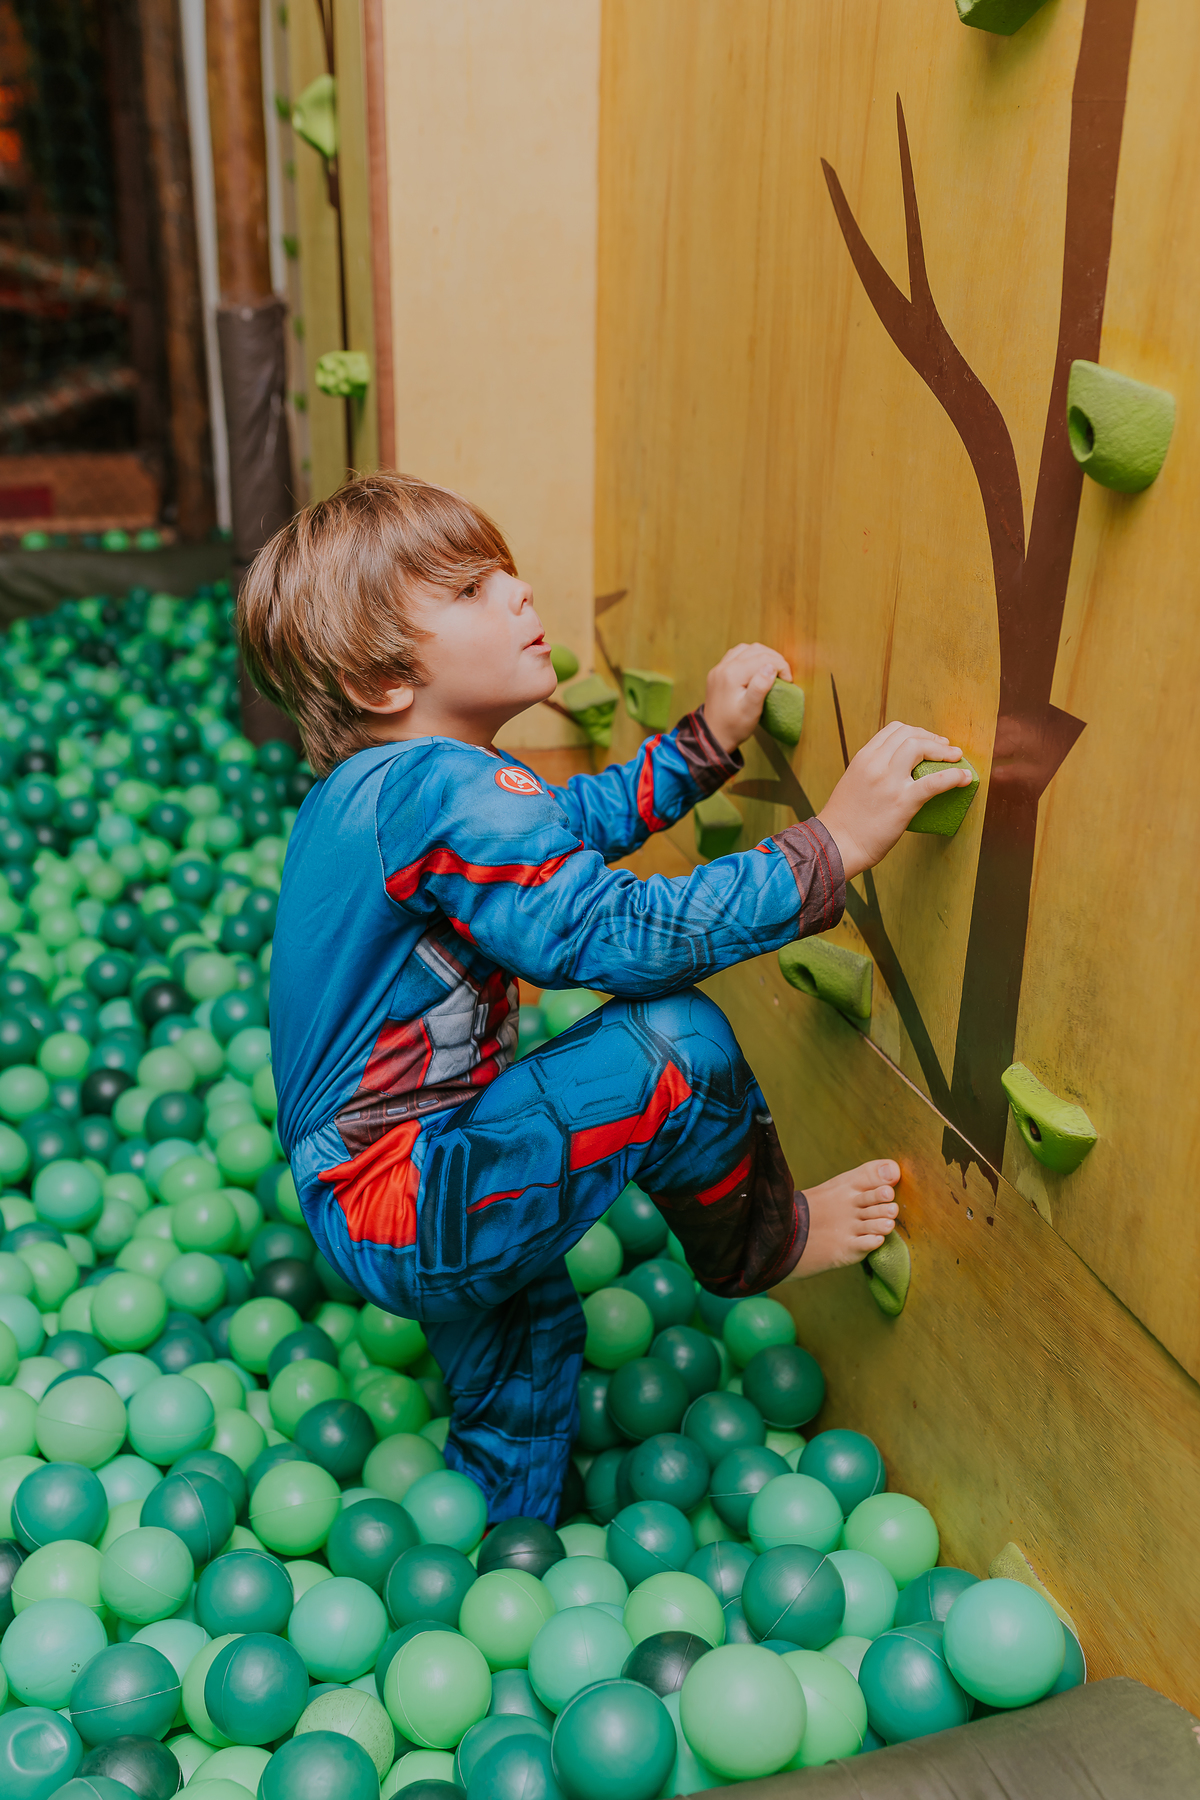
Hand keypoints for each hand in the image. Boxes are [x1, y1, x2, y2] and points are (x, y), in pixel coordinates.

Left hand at [704, 644, 792, 752]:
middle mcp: (723, 667)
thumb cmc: (734, 726)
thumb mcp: (751, 711)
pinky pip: (736, 654)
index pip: (763, 658)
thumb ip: (760, 687)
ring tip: (773, 669)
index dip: (781, 666)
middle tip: (784, 674)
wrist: (714, 734)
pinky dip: (750, 656)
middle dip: (774, 658)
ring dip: (763, 655)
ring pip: (746, 649)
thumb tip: (771, 667)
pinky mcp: (718, 672)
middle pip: (755, 650)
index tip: (788, 681)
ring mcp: (719, 668)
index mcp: (732, 675)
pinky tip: (757, 667)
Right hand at [816, 721, 972, 879]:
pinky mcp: (902, 802)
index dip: (917, 732)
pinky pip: (934, 782)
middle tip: (946, 749)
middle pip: (910, 735)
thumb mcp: (853, 782)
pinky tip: (963, 777)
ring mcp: (889, 781)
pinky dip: (953, 776)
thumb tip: (896, 770)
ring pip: (920, 747)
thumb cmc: (844, 820)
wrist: (836, 844)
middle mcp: (875, 764)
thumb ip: (871, 771)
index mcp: (863, 758)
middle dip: (932, 738)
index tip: (928, 741)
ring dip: (943, 750)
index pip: (894, 730)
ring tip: (955, 758)